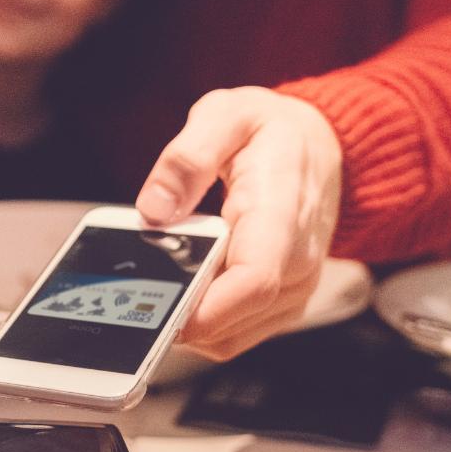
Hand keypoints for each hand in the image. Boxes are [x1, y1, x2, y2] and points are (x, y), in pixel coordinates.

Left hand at [134, 87, 341, 359]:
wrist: (323, 147)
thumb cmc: (271, 132)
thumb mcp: (226, 115)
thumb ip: (187, 158)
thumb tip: (154, 209)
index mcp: (282, 211)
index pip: (254, 280)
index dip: (206, 309)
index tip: (158, 313)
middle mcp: (297, 260)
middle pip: (235, 317)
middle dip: (178, 316)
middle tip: (127, 298)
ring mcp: (294, 286)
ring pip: (231, 335)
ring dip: (188, 322)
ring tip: (152, 286)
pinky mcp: (284, 301)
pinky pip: (236, 332)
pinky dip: (203, 323)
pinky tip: (179, 290)